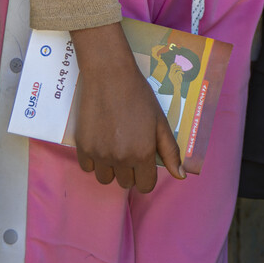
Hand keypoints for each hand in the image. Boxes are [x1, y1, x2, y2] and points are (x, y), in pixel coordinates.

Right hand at [68, 23, 183, 193]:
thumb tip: (180, 176)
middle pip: (126, 183)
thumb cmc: (140, 97)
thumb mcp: (160, 122)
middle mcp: (121, 159)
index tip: (145, 164)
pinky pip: (88, 168)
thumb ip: (170, 151)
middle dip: (131, 171)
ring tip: (115, 147)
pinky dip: (94, 161)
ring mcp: (100, 154)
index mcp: (143, 154)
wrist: (110, 76)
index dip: (148, 176)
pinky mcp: (83, 147)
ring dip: (112, 169)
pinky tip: (101, 143)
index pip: (146, 185)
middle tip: (130, 148)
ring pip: (106, 179)